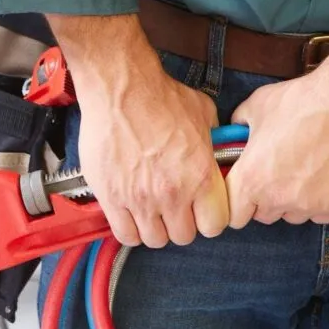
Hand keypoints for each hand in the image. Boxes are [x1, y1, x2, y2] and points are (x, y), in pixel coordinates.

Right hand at [73, 54, 229, 247]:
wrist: (120, 89)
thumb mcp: (203, 114)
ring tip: (150, 212)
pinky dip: (130, 230)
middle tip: (174, 209)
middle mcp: (173, 193)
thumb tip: (216, 150)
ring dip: (155, 228)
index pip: (215, 225)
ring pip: (154, 240)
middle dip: (181, 224)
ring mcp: (140, 199)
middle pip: (184, 236)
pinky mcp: (112, 198)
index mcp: (200, 176)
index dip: (209, 219)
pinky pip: (125, 235)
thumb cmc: (159, 96)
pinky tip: (130, 214)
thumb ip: (213, 141)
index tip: (202, 211)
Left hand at [224, 61, 328, 226]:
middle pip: (264, 215)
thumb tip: (235, 133)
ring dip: (295, 200)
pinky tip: (327, 175)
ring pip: (294, 215)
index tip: (246, 193)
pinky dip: (322, 201)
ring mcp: (311, 206)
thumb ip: (239, 126)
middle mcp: (278, 199)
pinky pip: (322, 214)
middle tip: (279, 173)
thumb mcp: (256, 107)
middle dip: (267, 199)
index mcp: (251, 180)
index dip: (239, 204)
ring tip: (306, 170)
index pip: (234, 215)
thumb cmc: (303, 101)